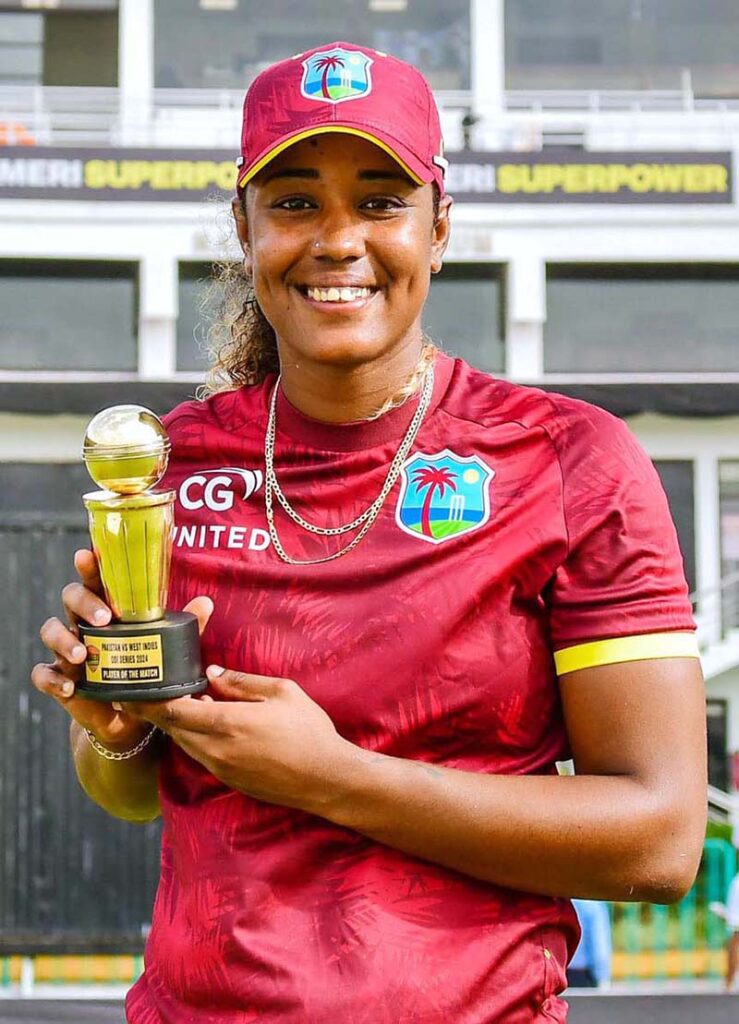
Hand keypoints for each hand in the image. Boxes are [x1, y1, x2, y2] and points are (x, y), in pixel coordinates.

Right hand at [32, 548, 212, 749]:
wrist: (129, 717)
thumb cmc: (144, 669)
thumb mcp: (163, 647)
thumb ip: (182, 626)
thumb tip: (205, 602)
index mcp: (106, 608)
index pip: (95, 580)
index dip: (89, 566)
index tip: (88, 554)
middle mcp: (82, 623)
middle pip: (71, 598)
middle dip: (83, 603)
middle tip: (104, 618)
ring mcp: (66, 650)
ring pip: (50, 631)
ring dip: (64, 640)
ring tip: (82, 655)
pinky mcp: (59, 678)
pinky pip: (43, 673)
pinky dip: (53, 679)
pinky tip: (70, 686)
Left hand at [131, 668, 351, 813]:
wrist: (326, 779)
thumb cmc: (309, 731)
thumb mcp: (282, 692)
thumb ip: (241, 682)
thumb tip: (212, 673)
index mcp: (227, 723)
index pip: (172, 712)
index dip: (147, 701)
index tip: (130, 692)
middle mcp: (217, 749)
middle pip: (173, 729)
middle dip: (159, 710)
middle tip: (150, 691)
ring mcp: (221, 768)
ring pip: (185, 743)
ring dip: (179, 724)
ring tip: (184, 702)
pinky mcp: (229, 780)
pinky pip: (200, 755)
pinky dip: (195, 737)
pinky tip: (208, 723)